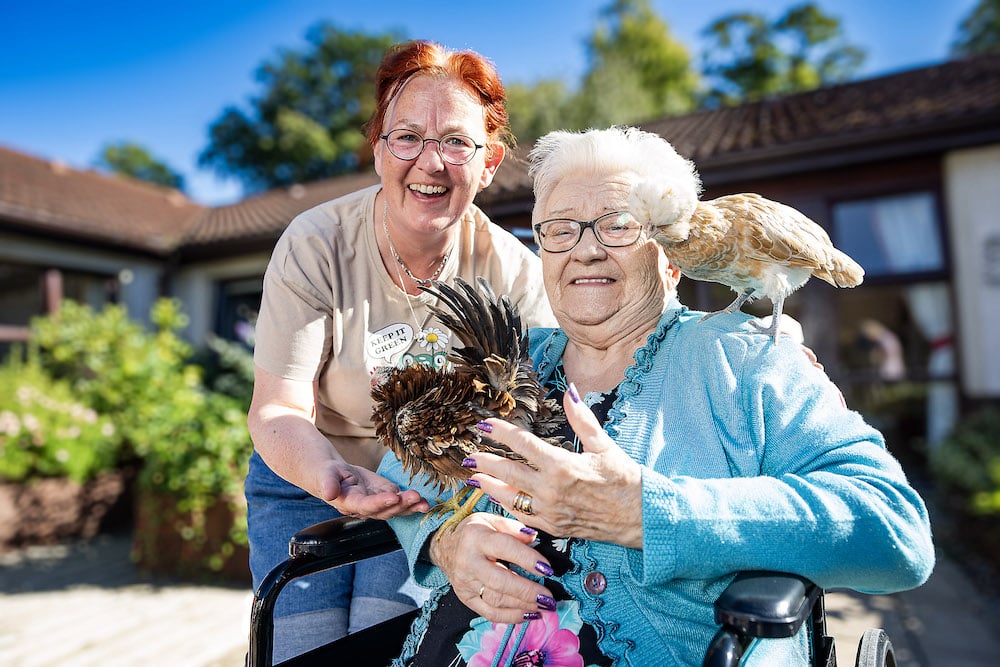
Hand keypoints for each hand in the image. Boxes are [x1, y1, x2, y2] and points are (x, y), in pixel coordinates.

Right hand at [317, 461, 428, 519]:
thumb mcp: (327, 475)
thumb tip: (327, 493)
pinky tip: (425, 502)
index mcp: (351, 503)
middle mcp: (367, 508)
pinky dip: (413, 503)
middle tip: (415, 497)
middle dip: (401, 504)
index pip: (366, 505)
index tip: (393, 496)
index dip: (379, 503)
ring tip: (425, 503)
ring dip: (411, 507)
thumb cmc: (330, 475)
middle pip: (385, 510)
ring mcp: (379, 505)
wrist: (337, 477)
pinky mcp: (387, 497)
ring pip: (396, 509)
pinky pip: (401, 502)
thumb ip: (328, 483)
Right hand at [430, 512, 554, 623]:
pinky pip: (489, 613)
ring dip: (523, 606)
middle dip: (527, 591)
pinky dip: (511, 617)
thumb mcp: (491, 520)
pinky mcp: (465, 598)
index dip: (528, 559)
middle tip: (549, 597)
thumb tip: (533, 538)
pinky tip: (529, 614)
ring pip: (496, 600)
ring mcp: (465, 583)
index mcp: (476, 537)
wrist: (444, 547)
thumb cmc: (474, 532)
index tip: (548, 569)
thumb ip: (513, 528)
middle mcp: (468, 561)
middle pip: (500, 581)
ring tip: (544, 607)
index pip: (505, 548)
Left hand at [468, 385, 642, 547]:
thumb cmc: (626, 479)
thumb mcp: (605, 445)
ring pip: (510, 496)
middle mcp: (552, 489)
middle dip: (485, 461)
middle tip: (468, 454)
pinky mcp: (554, 527)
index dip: (500, 433)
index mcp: (562, 465)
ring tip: (473, 477)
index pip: (522, 444)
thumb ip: (582, 419)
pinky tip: (497, 498)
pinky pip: (522, 516)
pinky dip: (506, 506)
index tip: (484, 426)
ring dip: (489, 485)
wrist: (641, 518)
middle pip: (508, 471)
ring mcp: (551, 511)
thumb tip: (570, 391)